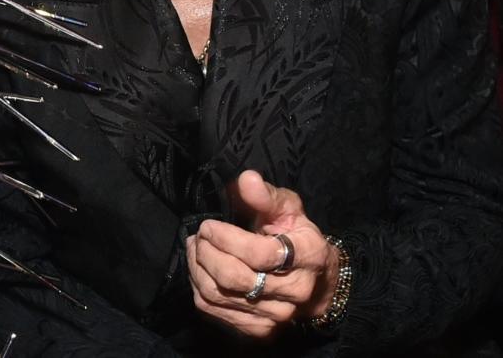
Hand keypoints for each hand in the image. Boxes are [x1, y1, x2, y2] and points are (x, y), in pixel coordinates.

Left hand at [185, 170, 337, 338]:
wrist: (313, 279)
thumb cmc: (294, 235)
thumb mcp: (287, 208)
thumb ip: (266, 195)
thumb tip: (247, 180)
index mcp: (308, 256)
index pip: (260, 254)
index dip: (226, 239)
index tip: (209, 225)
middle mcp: (296, 292)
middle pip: (236, 278)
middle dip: (207, 252)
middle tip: (199, 234)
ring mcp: (276, 314)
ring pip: (219, 295)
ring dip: (198, 268)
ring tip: (196, 247)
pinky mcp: (257, 328)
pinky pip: (213, 309)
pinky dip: (198, 286)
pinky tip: (200, 268)